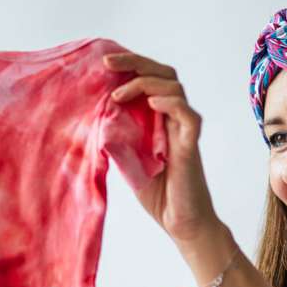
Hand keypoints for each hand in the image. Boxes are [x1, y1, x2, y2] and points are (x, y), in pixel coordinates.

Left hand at [102, 50, 222, 244]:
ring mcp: (184, 130)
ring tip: (119, 94)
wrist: (181, 223)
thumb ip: (118, 140)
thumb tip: (95, 119)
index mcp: (159, 119)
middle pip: (163, 75)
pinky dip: (170, 104)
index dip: (130, 67)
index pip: (149, 80)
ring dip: (145, 84)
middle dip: (136, 63)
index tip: (103, 64)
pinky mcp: (192, 146)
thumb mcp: (128, 162)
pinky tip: (151, 104)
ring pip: (174, 89)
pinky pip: (188, 115)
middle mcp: (174, 119)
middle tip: (108, 62)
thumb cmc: (158, 195)